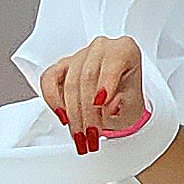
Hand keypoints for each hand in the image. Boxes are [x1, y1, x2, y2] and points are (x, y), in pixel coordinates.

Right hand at [33, 36, 149, 155]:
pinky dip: (53, 100)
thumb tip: (109, 105)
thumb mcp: (134, 106)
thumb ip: (124, 104)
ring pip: (70, 82)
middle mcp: (101, 49)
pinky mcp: (61, 67)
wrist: (118, 101)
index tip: (101, 103)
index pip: (113, 61)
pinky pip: (49, 80)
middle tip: (91, 134)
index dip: (106, 82)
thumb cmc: (127, 99)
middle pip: (88, 76)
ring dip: (73, 114)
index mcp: (124, 50)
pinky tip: (63, 116)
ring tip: (80, 135)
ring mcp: (79, 56)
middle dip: (88, 110)